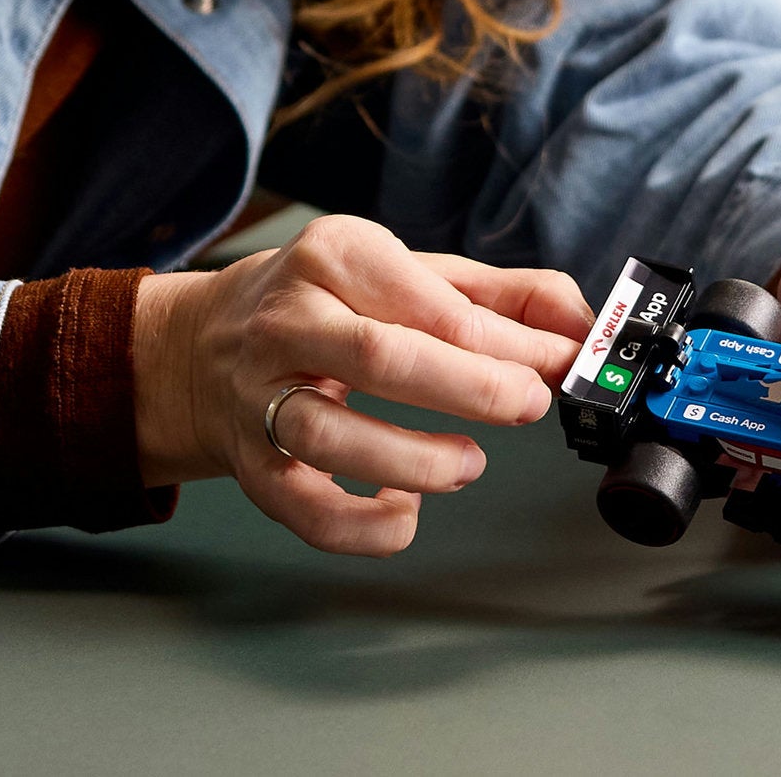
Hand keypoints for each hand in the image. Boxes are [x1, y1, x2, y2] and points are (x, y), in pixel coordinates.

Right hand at [132, 215, 590, 555]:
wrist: (201, 344)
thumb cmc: (329, 304)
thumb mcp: (410, 274)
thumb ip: (500, 297)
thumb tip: (580, 324)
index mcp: (337, 256)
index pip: (431, 303)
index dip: (506, 340)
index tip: (560, 362)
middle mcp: (289, 319)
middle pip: (382, 357)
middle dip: (470, 388)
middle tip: (528, 404)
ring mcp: (259, 393)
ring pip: (332, 435)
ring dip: (415, 460)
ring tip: (468, 464)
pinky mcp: (249, 461)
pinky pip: (301, 507)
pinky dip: (360, 524)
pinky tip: (404, 513)